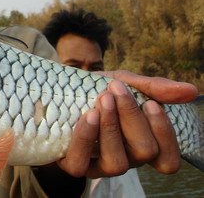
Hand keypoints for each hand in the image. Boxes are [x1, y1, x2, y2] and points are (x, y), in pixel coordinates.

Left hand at [56, 71, 196, 177]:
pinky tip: (87, 116)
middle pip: (144, 152)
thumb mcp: (124, 81)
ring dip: (111, 128)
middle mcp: (124, 158)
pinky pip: (80, 164)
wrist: (56, 90)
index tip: (150, 102)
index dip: (164, 134)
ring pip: (116, 162)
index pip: (167, 158)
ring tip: (102, 99)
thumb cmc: (95, 89)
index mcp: (141, 143)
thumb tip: (191, 91)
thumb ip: (153, 88)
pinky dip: (85, 139)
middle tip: (116, 89)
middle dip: (132, 118)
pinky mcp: (72, 164)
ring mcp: (97, 165)